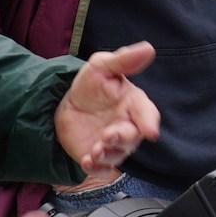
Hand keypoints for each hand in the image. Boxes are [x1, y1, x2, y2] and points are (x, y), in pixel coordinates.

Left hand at [56, 42, 160, 174]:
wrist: (64, 104)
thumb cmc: (90, 86)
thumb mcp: (102, 66)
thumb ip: (124, 60)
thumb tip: (148, 48)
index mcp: (133, 104)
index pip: (147, 114)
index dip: (150, 123)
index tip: (151, 131)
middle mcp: (127, 127)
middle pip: (133, 138)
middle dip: (123, 138)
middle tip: (110, 135)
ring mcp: (113, 144)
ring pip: (117, 155)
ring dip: (108, 154)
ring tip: (96, 149)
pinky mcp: (98, 158)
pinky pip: (101, 168)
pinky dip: (95, 167)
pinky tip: (87, 160)